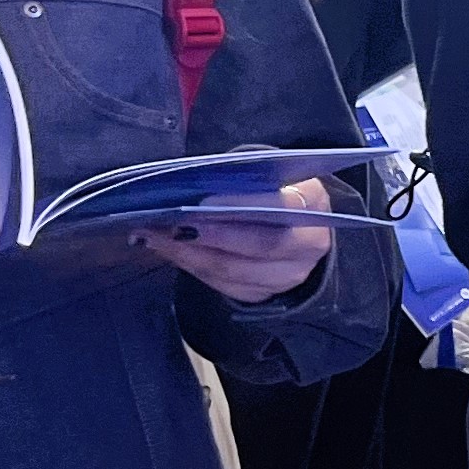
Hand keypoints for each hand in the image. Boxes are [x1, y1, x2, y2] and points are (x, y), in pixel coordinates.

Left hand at [142, 179, 336, 303]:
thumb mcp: (265, 173)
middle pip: (262, 245)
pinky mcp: (264, 294)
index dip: (244, 205)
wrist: (292, 224)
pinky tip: (168, 250)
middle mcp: (311, 243)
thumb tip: (191, 184)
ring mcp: (290, 274)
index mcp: (314, 202)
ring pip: (236, 271)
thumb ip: (238, 178)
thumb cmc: (269, 189)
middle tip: (170, 223)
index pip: (283, 206)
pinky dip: (192, 266)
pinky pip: (223, 286)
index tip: (203, 201)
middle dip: (211, 235)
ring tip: (155, 235)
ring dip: (190, 253)